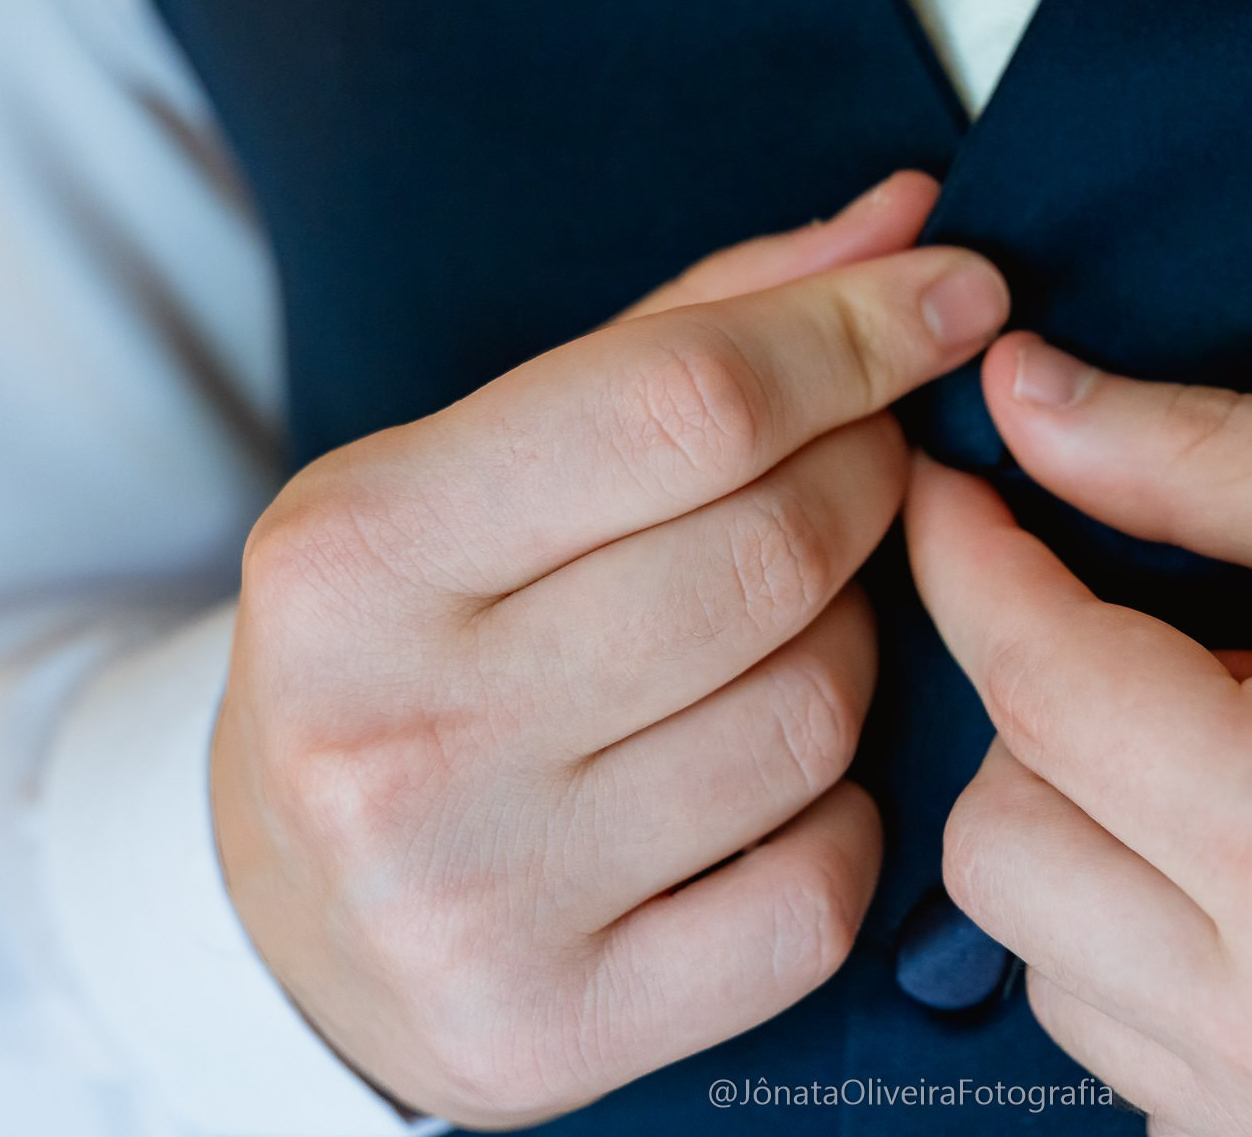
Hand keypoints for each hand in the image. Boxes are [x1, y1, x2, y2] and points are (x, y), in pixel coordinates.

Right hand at [212, 174, 1009, 1125]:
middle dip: (868, 484)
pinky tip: (773, 779)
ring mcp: (475, 896)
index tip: (960, 298)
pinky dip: (841, 809)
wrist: (292, 905)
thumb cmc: (413, 640)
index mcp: (355, 550)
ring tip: (784, 630)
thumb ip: (694, 330)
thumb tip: (908, 224)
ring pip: (817, 711)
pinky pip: (822, 883)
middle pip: (773, 555)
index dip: (857, 336)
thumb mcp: (485, 460)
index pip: (686, 405)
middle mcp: (396, 730)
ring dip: (854, 643)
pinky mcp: (558, 1027)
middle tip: (860, 472)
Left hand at [907, 333, 1251, 1136]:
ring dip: (1102, 832)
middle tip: (1192, 646)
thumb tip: (1029, 407)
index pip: (1040, 682)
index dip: (971, 559)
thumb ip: (1215, 466)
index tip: (956, 489)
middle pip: (1000, 839)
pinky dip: (1153, 945)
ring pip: (1047, 956)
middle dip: (1048, 710)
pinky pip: (1132, 1052)